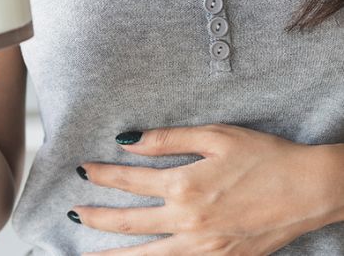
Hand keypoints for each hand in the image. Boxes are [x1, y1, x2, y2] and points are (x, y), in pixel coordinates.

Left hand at [69, 123, 338, 254]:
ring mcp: (204, 246)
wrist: (308, 189)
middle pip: (129, 222)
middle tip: (73, 215)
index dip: (102, 176)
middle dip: (97, 218)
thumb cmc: (262, 157)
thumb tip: (128, 141)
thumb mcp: (214, 136)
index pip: (129, 181)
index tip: (82, 171)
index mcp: (185, 185)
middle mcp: (188, 220)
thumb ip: (167, 140)